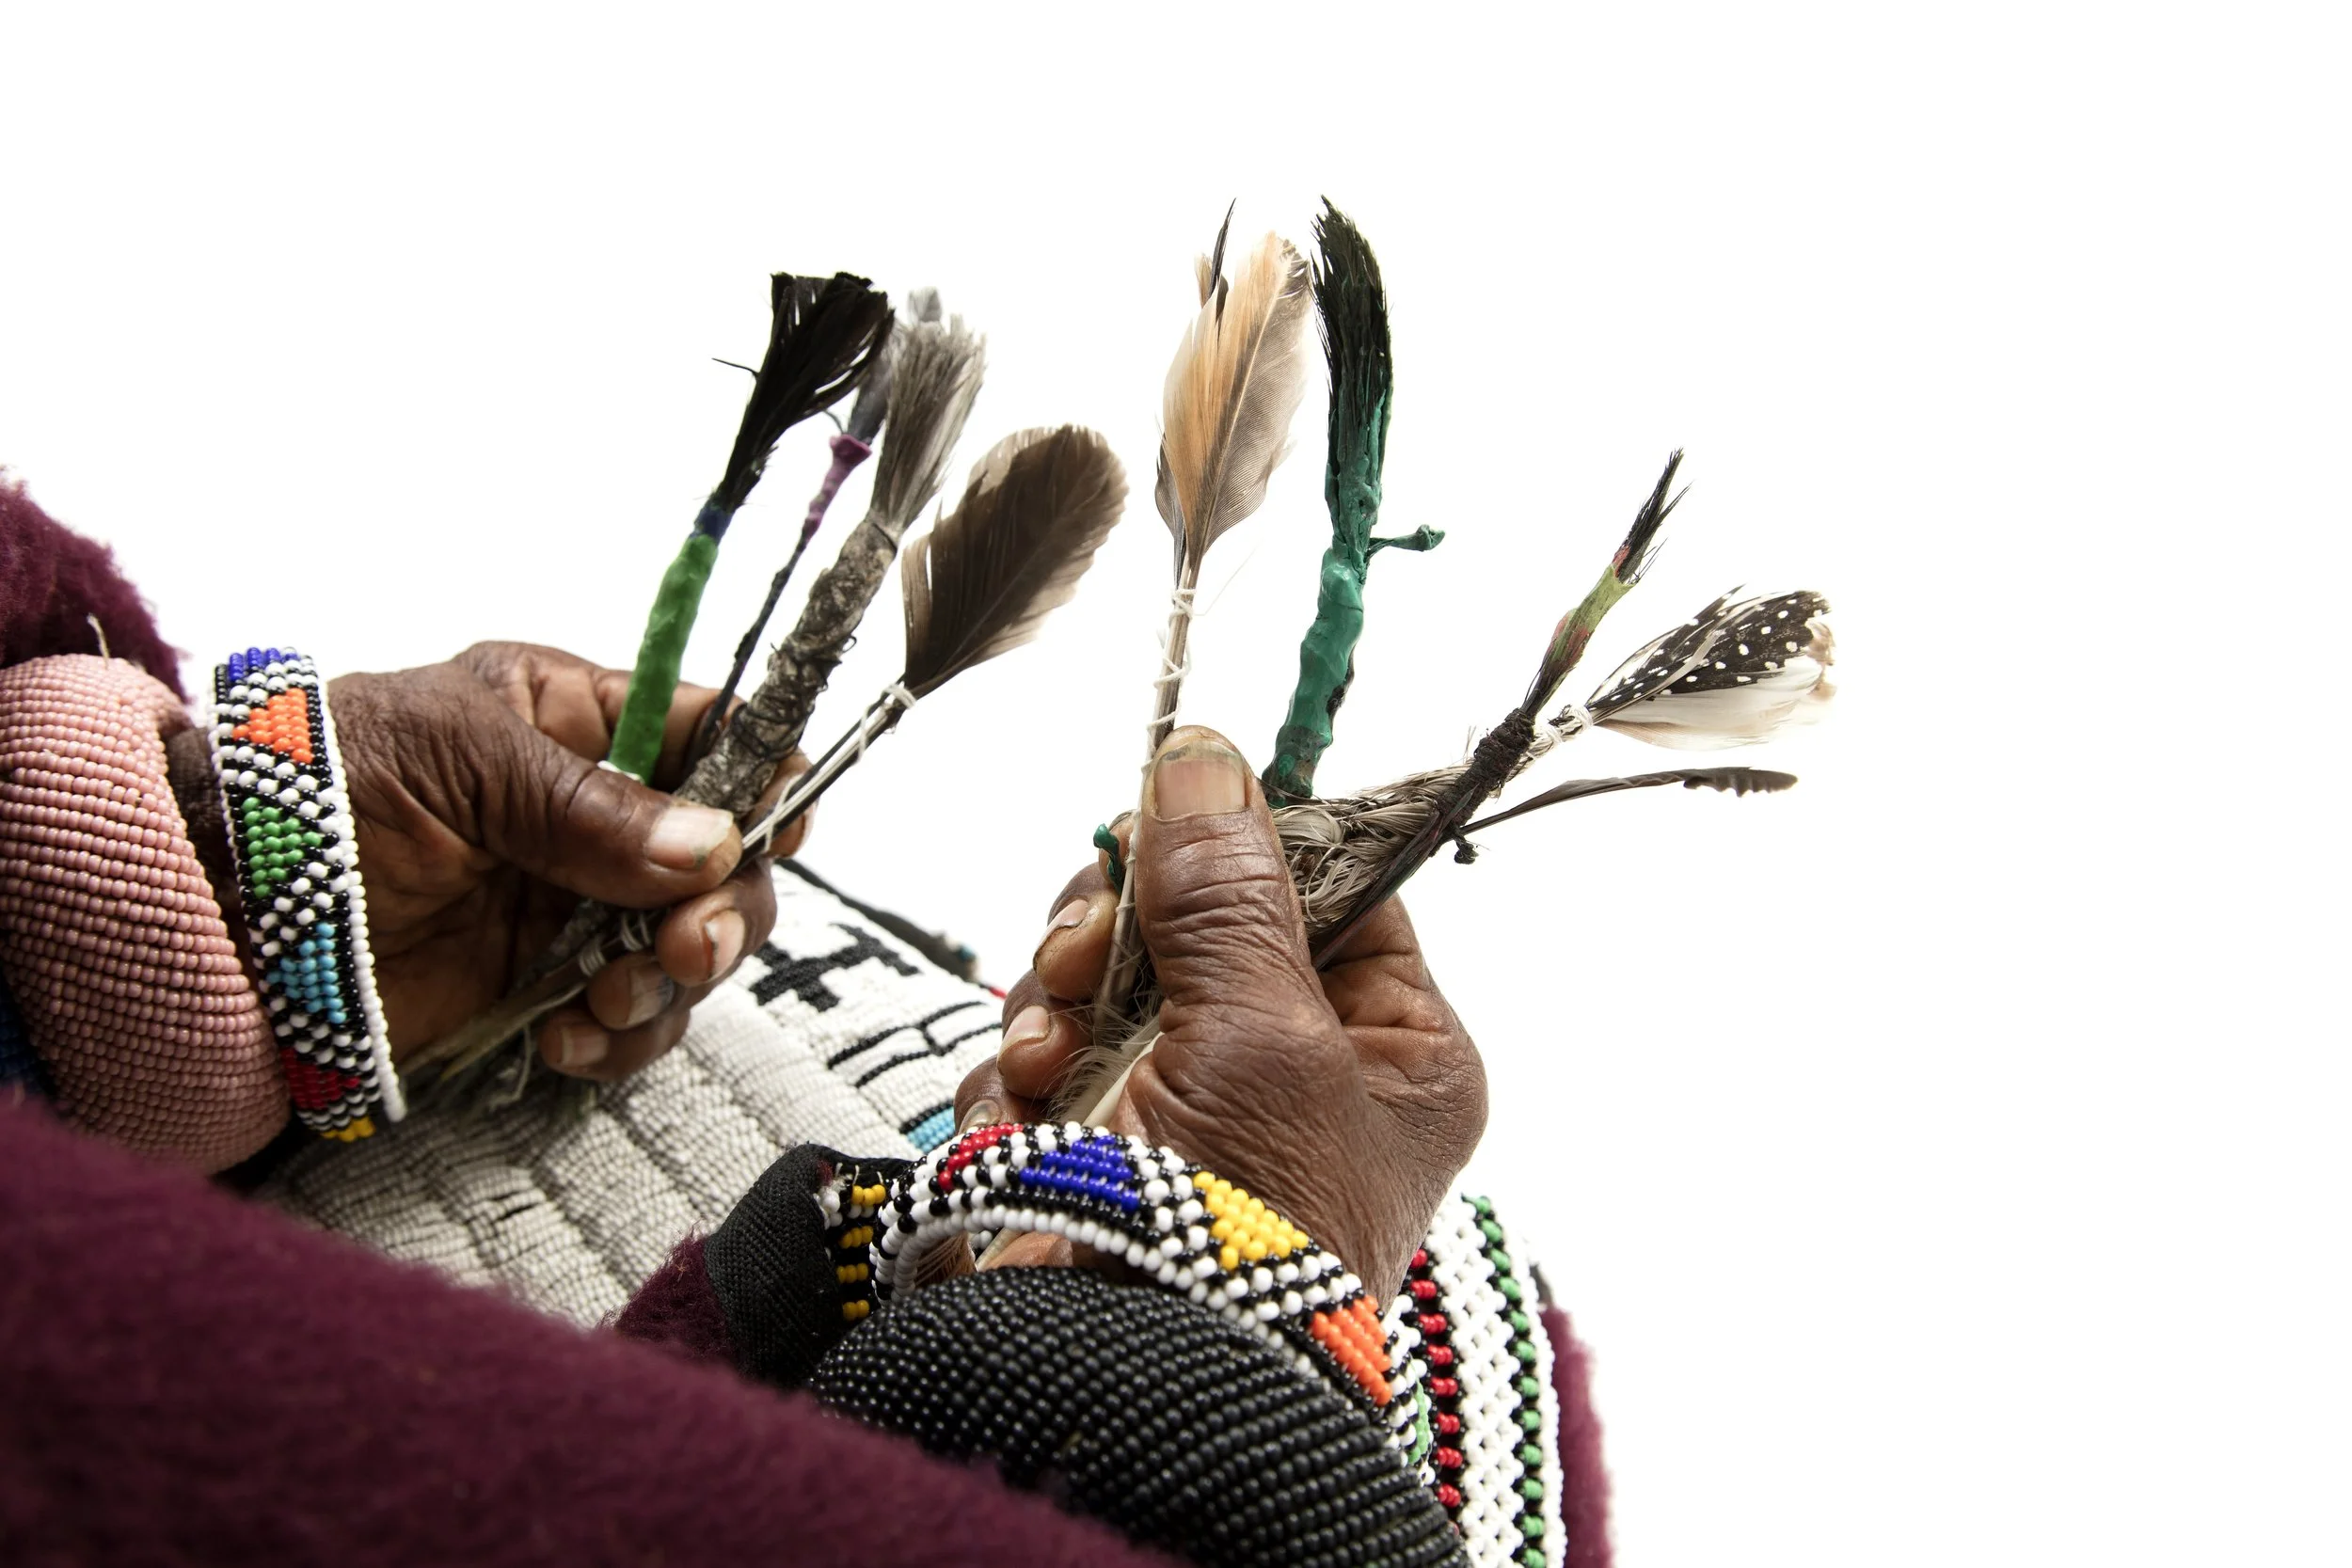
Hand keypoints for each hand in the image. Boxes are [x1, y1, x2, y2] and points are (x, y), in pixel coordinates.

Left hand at [325, 642, 806, 1080]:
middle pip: (728, 860)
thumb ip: (589, 804)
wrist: (218, 911)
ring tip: (600, 1002)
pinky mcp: (542, 994)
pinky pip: (629, 1024)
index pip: (713, 731)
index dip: (764, 775)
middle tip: (688, 946)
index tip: (778, 827)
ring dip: (669, 985)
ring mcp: (573, 910)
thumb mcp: (458, 757)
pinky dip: (617, 1041)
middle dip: (725, 908)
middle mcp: (594, 816)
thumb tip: (713, 845)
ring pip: (691, 952)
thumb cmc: (324, 790)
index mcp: (577, 721)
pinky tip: (563, 1041)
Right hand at [956, 725, 1486, 1298]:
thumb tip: (1209, 755)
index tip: (1174, 812)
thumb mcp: (1262, 1035)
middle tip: (1084, 951)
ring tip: (1049, 1061)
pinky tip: (1023, 1120)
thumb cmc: (1247, 1235)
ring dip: (1057, 1007)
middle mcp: (1298, 1077)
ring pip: (1106, 981)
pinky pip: (1043, 1058)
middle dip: (1123, 931)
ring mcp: (1192, 1112)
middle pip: (1200, 923)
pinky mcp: (1097, 1149)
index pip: (1333, 890)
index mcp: (1391, 1054)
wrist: (1131, 1386)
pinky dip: (1018, 1083)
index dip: (1248, 845)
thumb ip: (1228, 894)